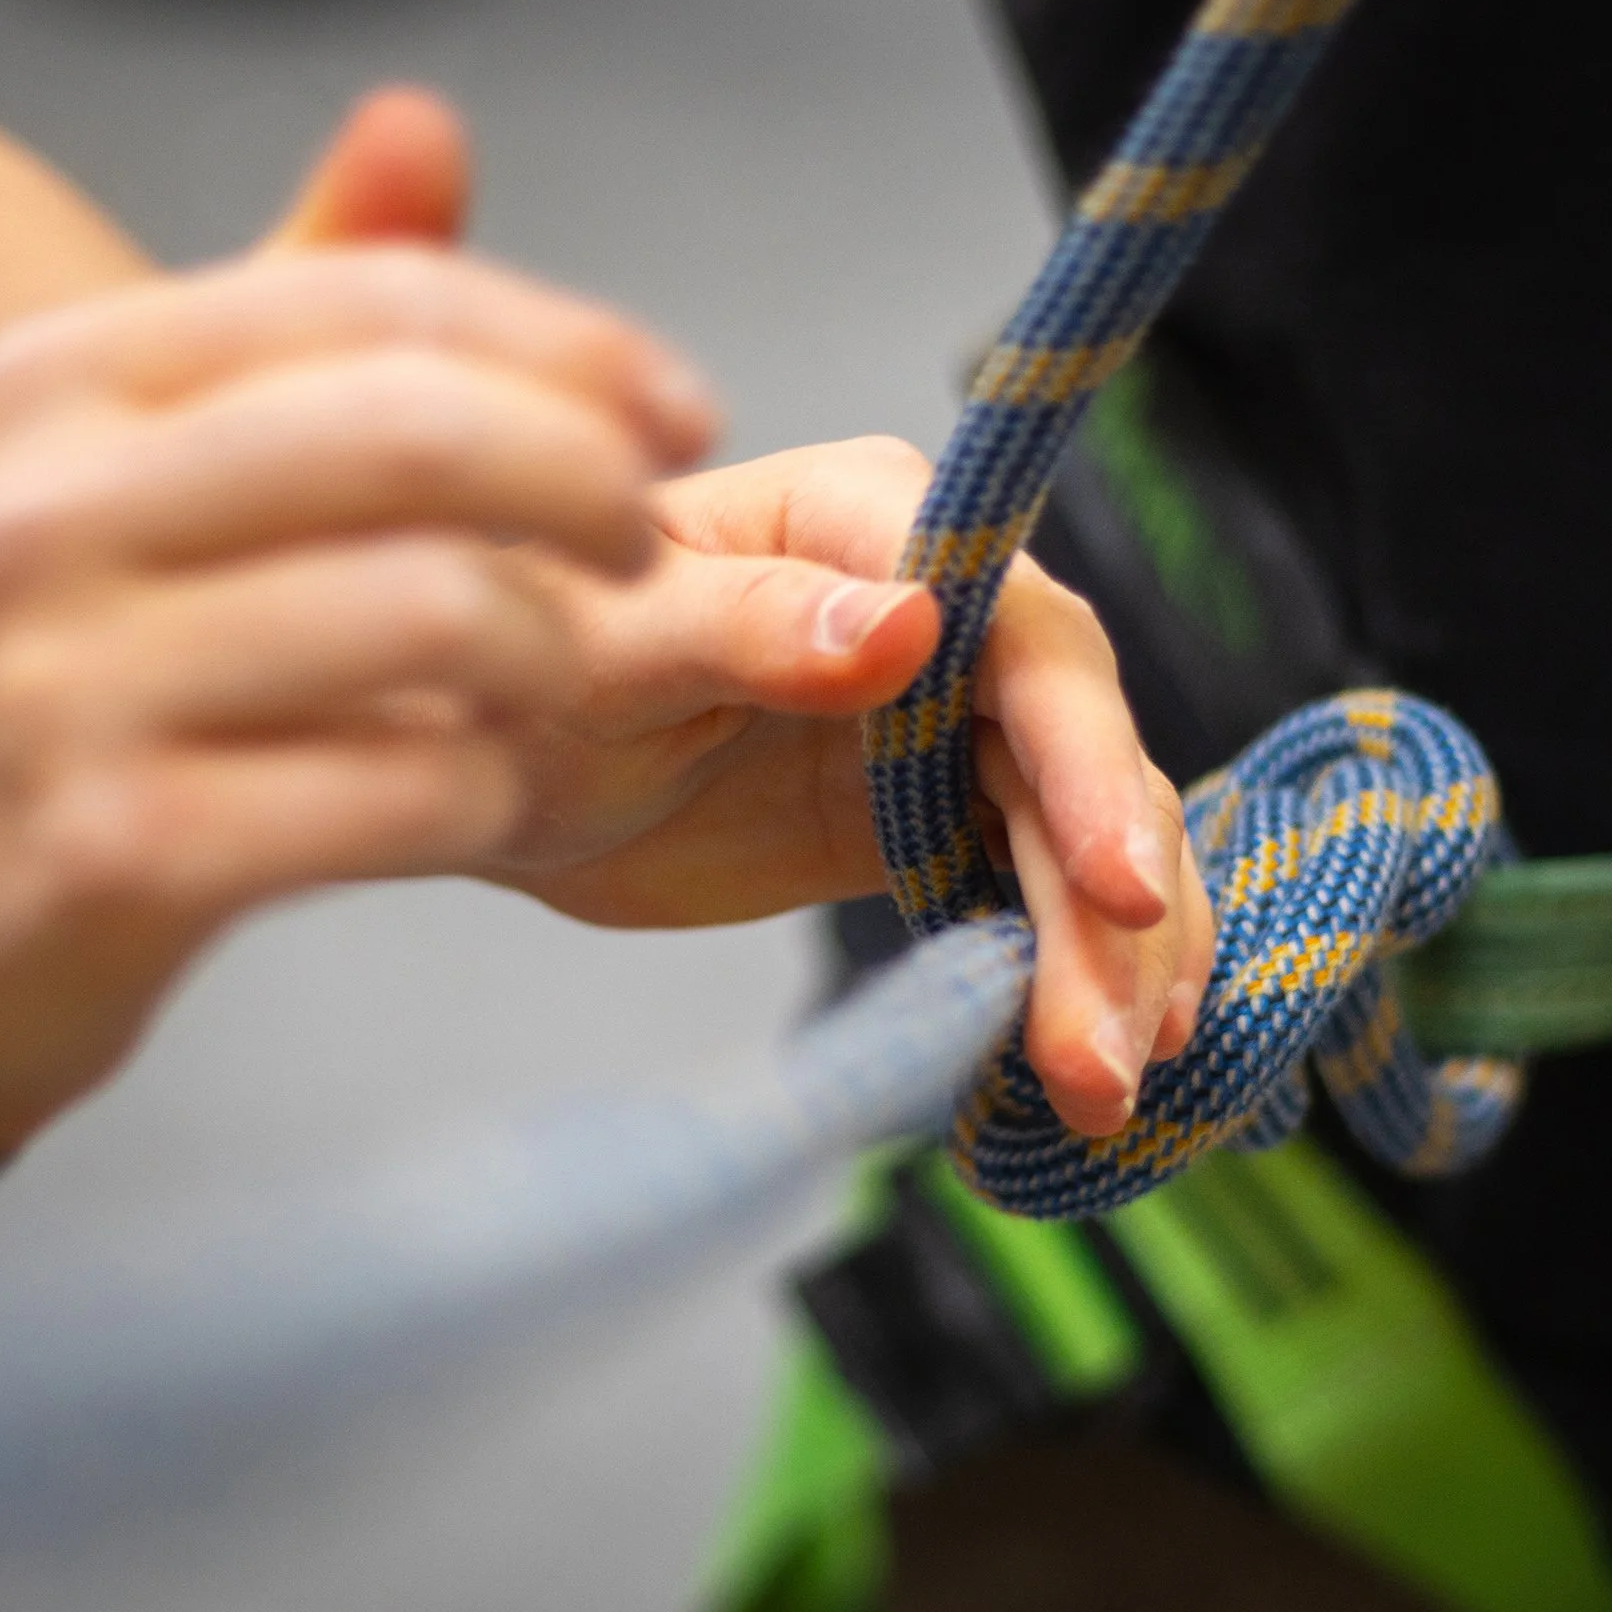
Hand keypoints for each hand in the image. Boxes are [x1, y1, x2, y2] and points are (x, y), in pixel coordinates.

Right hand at [0, 96, 718, 1156]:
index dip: (577, 348)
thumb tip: (426, 128)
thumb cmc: (52, 672)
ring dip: (558, 655)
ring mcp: (65, 687)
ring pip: (437, 615)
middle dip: (593, 484)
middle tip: (652, 543)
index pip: (383, 302)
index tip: (681, 413)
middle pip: (424, 436)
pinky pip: (406, 792)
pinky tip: (486, 794)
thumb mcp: (123, 462)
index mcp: (59, 380)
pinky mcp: (119, 854)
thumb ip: (290, 305)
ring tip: (563, 684)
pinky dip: (493, 791)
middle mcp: (43, 510)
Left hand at [496, 437, 1216, 1139]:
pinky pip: (1045, 889)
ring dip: (1115, 963)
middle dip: (1110, 909)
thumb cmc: (522, 673)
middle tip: (1103, 1056)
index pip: (1022, 636)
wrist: (493, 768)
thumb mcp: (607, 649)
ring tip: (1103, 1088)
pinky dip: (1082, 972)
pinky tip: (1098, 1063)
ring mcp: (955, 718)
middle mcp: (946, 609)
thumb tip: (907, 627)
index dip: (1085, 759)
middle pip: (1079, 752)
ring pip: (1084, 834)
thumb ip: (747, 626)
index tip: (1118, 886)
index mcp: (869, 522)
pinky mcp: (944, 816)